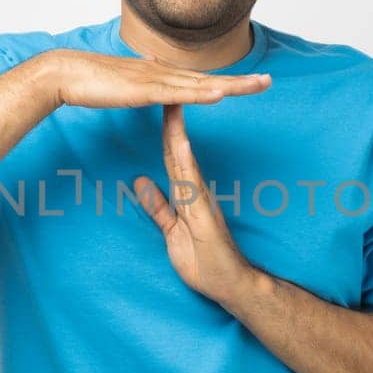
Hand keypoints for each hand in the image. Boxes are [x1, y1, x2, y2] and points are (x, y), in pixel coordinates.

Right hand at [44, 49, 270, 108]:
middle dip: (241, 82)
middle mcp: (162, 73)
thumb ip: (139, 74)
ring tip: (256, 86)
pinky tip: (220, 94)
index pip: (199, 79)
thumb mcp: (123, 80)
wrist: (66, 72)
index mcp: (159, 75)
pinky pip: (177, 94)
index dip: (226, 81)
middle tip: (269, 82)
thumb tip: (151, 60)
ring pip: (200, 84)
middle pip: (209, 79)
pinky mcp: (143, 90)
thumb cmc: (89, 79)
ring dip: (230, 85)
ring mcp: (154, 80)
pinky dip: (200, 93)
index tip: (249, 83)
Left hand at [134, 103, 260, 306]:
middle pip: (176, 149)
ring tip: (171, 103)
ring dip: (176, 131)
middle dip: (169, 118)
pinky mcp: (205, 213)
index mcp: (186, 194)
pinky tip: (179, 143)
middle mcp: (195, 190)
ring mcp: (201, 200)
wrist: (232, 285)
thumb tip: (141, 182)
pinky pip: (191, 183)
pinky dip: (185, 161)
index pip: (170, 155)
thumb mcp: (172, 232)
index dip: (161, 130)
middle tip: (163, 87)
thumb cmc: (205, 262)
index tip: (153, 103)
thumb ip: (159, 207)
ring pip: (184, 159)